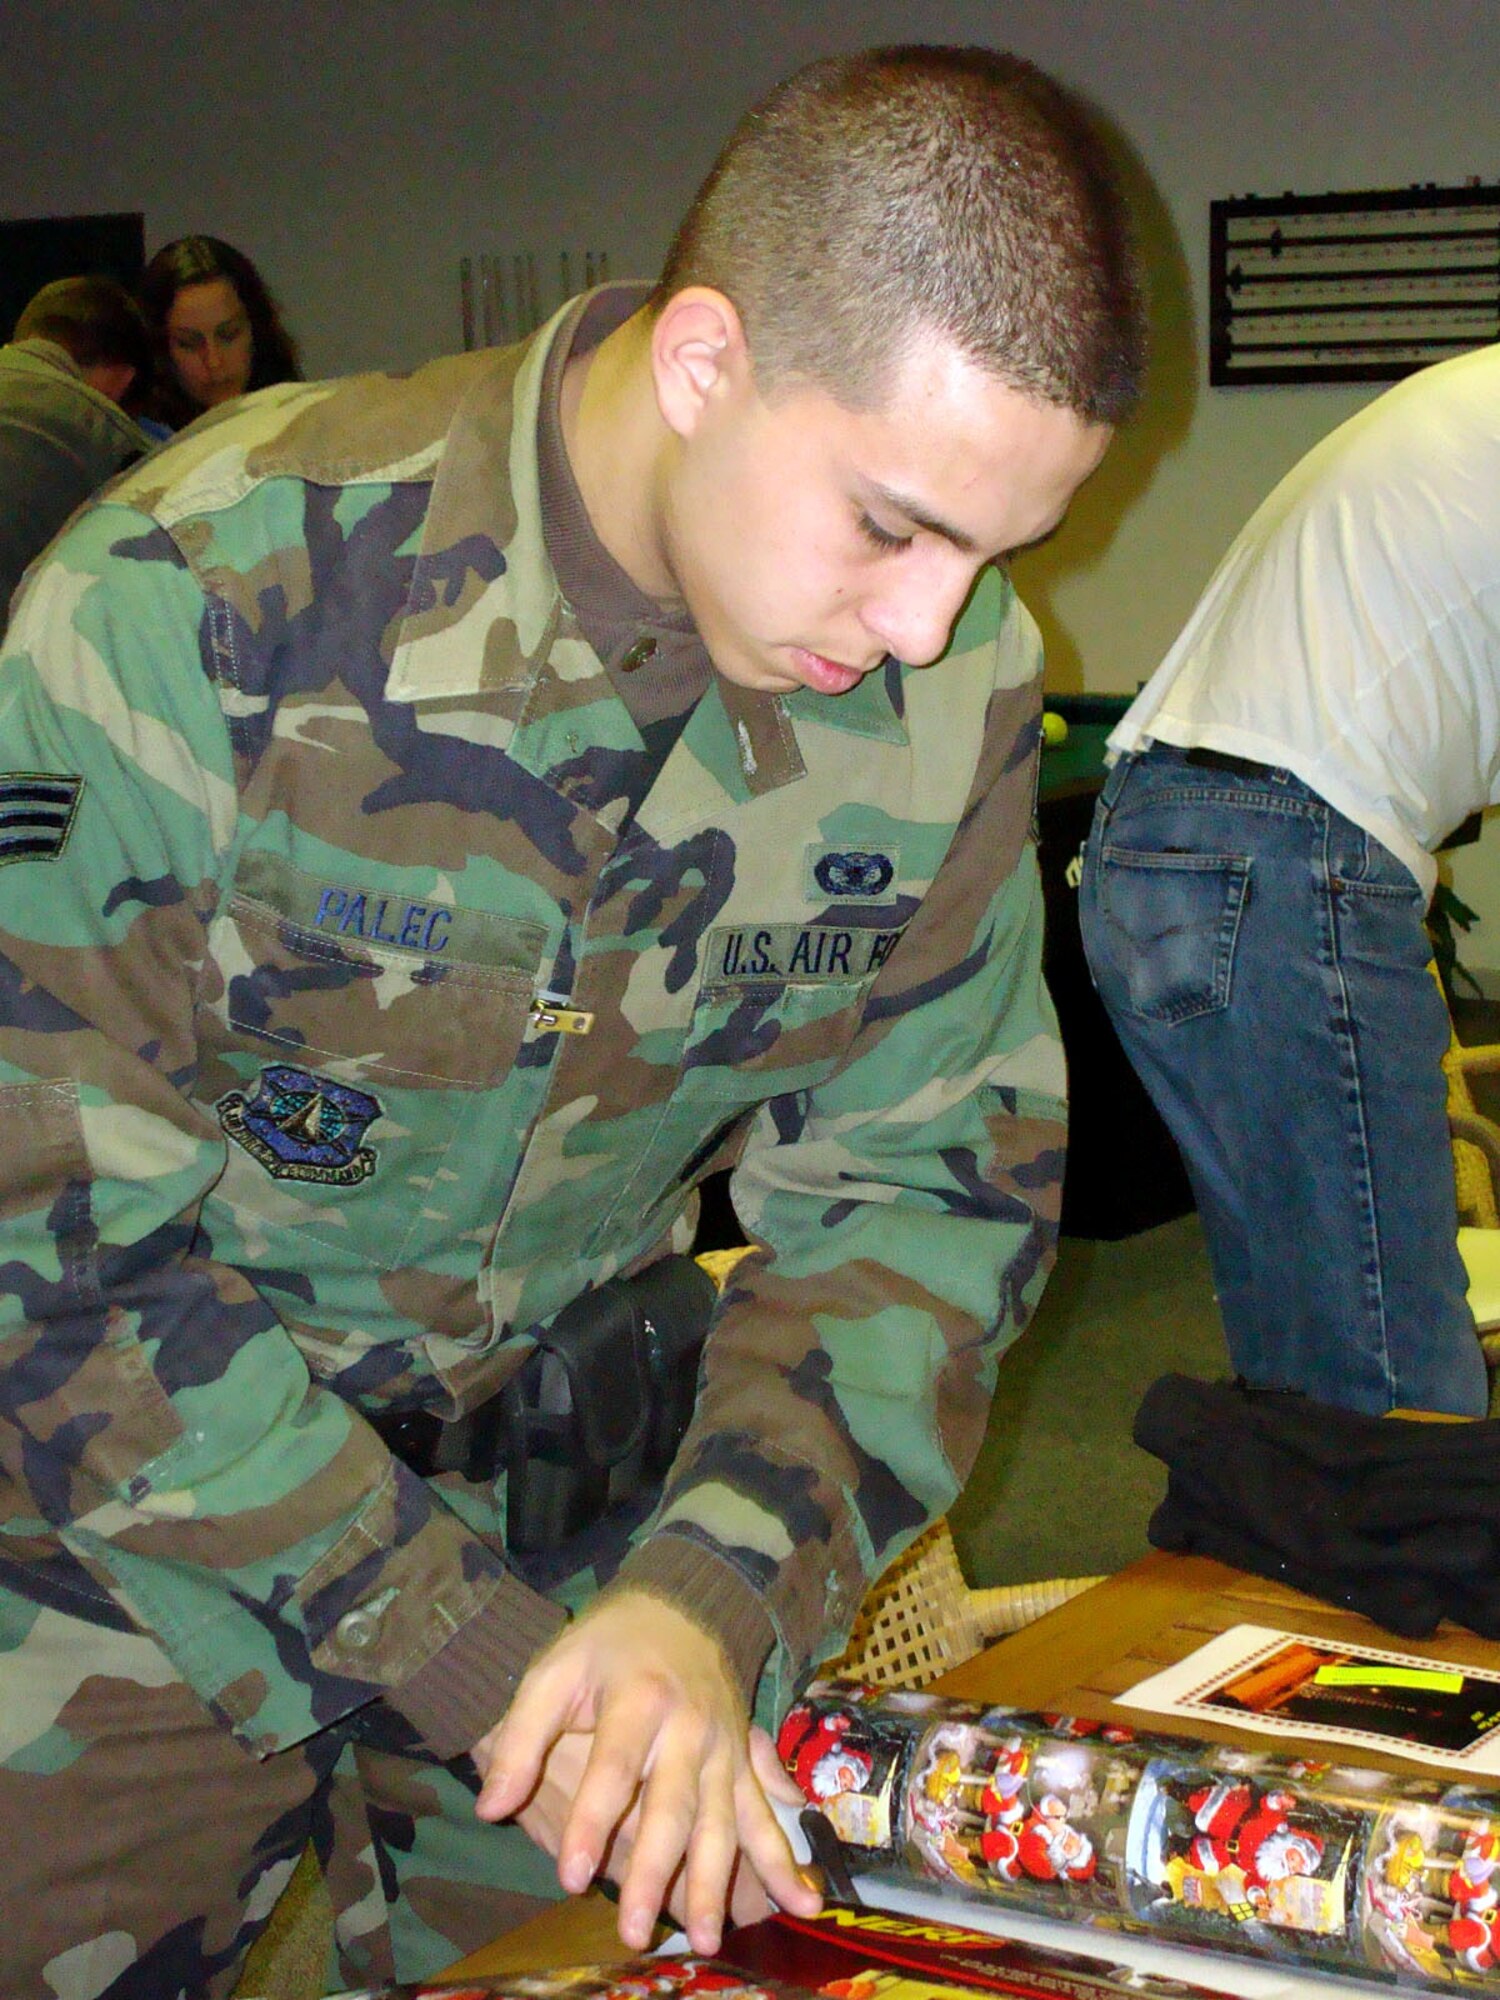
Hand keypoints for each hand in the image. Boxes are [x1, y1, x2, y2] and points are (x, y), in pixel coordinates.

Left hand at [470, 1590, 821, 1953]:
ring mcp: (725, 1746)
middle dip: (654, 1873)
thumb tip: (489, 1807)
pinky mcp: (744, 1758)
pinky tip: (799, 1900)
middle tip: (632, 1931)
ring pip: (723, 1822)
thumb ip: (522, 1737)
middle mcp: (691, 1726)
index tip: (567, 1878)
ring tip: (707, 1937)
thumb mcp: (555, 1670)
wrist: (682, 1603)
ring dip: (715, 1882)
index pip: (614, 1770)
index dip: (590, 1824)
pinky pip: (765, 1813)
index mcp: (641, 1699)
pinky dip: (783, 1859)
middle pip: (673, 1808)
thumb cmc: (607, 1644)